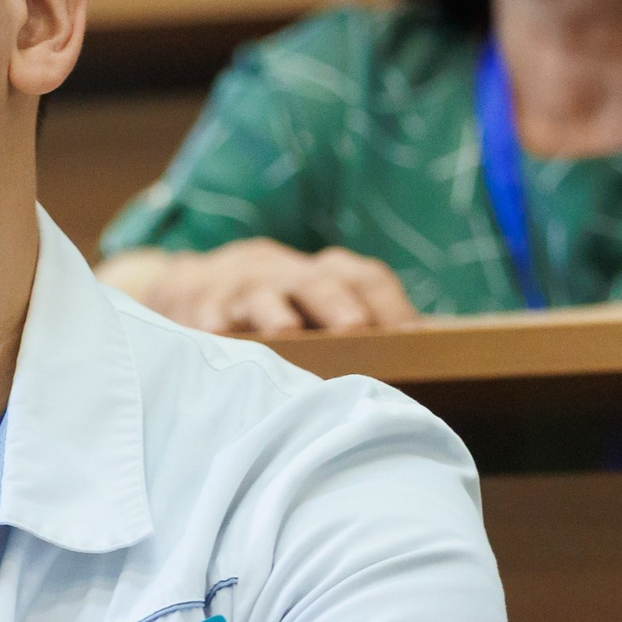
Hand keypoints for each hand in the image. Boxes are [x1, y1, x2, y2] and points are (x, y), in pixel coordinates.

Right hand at [102, 241, 418, 334]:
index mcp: (322, 275)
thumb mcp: (312, 303)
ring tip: (284, 329)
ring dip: (273, 309)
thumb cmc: (272, 308)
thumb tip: (432, 347)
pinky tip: (216, 334)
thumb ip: (359, 324)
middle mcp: (285, 274)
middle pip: (317, 281)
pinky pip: (206, 311)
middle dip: (336, 303)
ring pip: (261, 293)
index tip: (415, 337)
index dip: (390, 304)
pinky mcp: (198, 304)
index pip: (365, 277)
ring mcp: (240, 288)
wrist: (190, 288)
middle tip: (354, 327)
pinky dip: (212, 322)